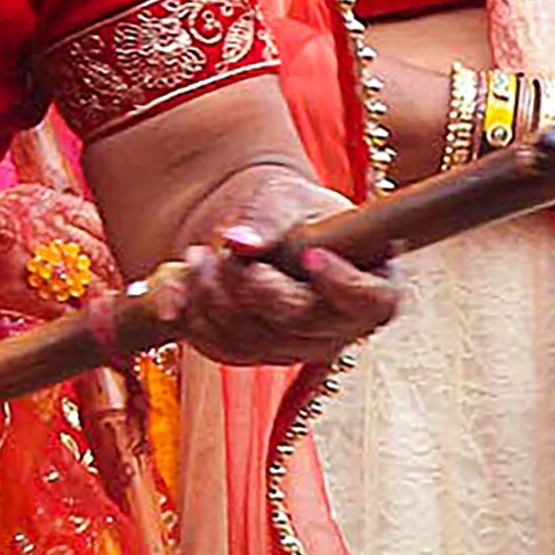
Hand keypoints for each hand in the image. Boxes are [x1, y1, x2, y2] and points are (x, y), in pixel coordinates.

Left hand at [170, 164, 402, 365]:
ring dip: (212, 297)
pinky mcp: (260, 356)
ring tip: (197, 256)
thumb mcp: (285, 198)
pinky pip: (223, 350)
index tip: (311, 254)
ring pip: (253, 340)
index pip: (370, 300)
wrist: (256, 230)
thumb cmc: (287, 211)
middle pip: (299, 322)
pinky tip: (184, 286)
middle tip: (224, 249)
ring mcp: (300, 348)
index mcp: (370, 285)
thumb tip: (241, 242)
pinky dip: (195, 318)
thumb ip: (270, 218)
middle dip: (251, 284)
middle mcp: (340, 327)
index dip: (342, 283)